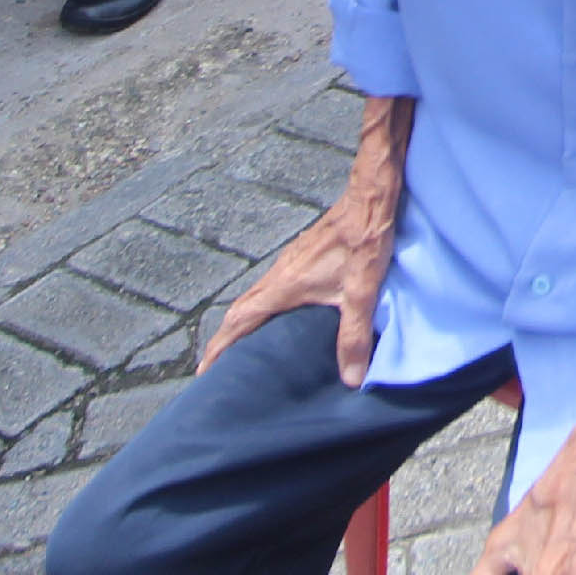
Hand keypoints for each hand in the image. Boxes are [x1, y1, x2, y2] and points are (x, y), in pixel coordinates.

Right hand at [203, 97, 407, 379]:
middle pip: (241, 311)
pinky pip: (273, 288)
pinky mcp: (304, 256)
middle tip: (221, 369)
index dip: (219, 348)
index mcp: (284, 285)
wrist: (372, 195)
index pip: (239, 320)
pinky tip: (284, 319)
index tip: (203, 372)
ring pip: (257, 297)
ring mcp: (291, 262)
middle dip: (227, 341)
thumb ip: (354, 335)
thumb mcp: (361, 291)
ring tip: (249, 351)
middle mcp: (280, 273)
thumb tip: (351, 379)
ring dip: (247, 324)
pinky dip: (266, 309)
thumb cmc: (365, 237)